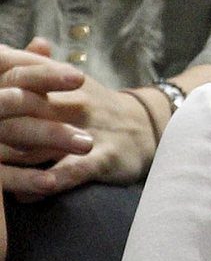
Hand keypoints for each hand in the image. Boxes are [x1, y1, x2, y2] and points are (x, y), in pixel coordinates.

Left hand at [0, 40, 156, 198]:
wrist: (147, 126)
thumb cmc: (93, 106)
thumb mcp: (65, 79)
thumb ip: (30, 66)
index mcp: (61, 80)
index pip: (20, 73)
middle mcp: (74, 101)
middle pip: (24, 106)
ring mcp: (88, 130)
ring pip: (41, 143)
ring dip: (10, 157)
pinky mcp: (103, 158)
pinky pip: (70, 172)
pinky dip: (44, 184)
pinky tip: (23, 195)